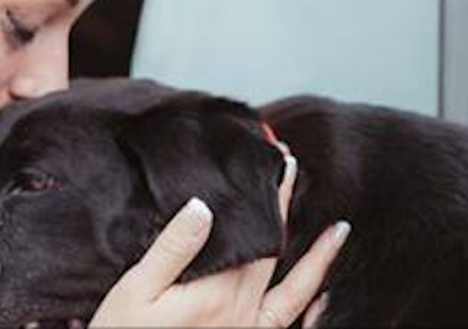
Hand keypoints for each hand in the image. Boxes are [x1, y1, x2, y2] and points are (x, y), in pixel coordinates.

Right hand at [90, 151, 349, 327]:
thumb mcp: (136, 290)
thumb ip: (172, 249)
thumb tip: (203, 206)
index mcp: (216, 291)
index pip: (252, 231)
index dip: (268, 194)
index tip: (278, 160)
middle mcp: (241, 310)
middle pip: (272, 249)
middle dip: (283, 207)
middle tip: (293, 169)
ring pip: (291, 285)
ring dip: (315, 256)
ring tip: (338, 230)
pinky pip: (286, 321)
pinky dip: (309, 306)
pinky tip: (324, 293)